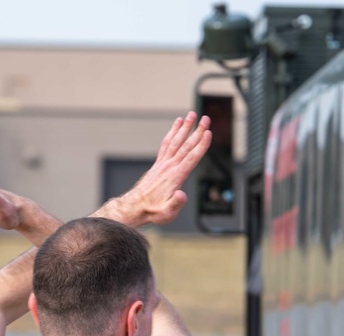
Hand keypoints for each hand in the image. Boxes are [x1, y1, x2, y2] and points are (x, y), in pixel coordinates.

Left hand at [95, 112, 211, 226]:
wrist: (135, 206)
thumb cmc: (153, 210)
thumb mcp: (167, 213)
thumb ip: (176, 203)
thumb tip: (181, 195)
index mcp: (175, 176)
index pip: (191, 158)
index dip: (201, 145)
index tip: (208, 133)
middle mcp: (169, 166)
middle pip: (186, 145)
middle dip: (197, 131)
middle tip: (205, 118)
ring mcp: (163, 163)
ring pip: (176, 141)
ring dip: (185, 127)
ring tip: (191, 115)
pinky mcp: (159, 163)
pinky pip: (167, 144)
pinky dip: (173, 132)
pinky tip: (177, 124)